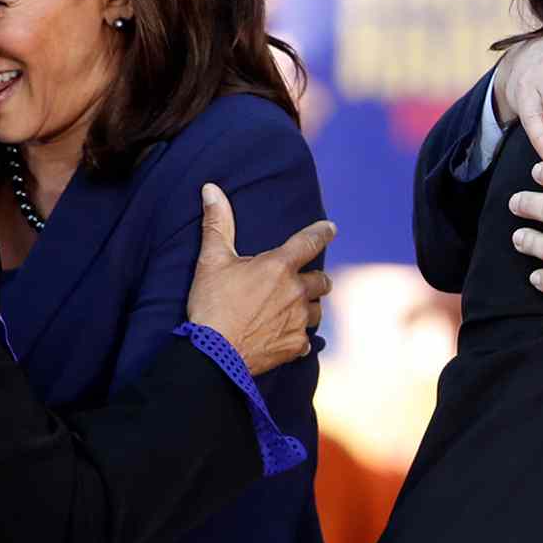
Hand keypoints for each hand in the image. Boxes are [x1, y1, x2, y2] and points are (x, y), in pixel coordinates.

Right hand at [186, 184, 335, 374]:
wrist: (213, 354)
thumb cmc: (212, 304)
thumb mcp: (211, 260)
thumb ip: (217, 223)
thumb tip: (211, 189)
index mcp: (279, 266)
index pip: (310, 241)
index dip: (322, 232)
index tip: (331, 228)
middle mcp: (296, 292)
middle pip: (321, 281)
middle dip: (316, 279)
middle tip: (304, 281)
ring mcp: (298, 321)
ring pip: (317, 311)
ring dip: (309, 308)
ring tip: (294, 310)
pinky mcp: (295, 346)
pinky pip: (307, 341)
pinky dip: (299, 338)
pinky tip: (286, 338)